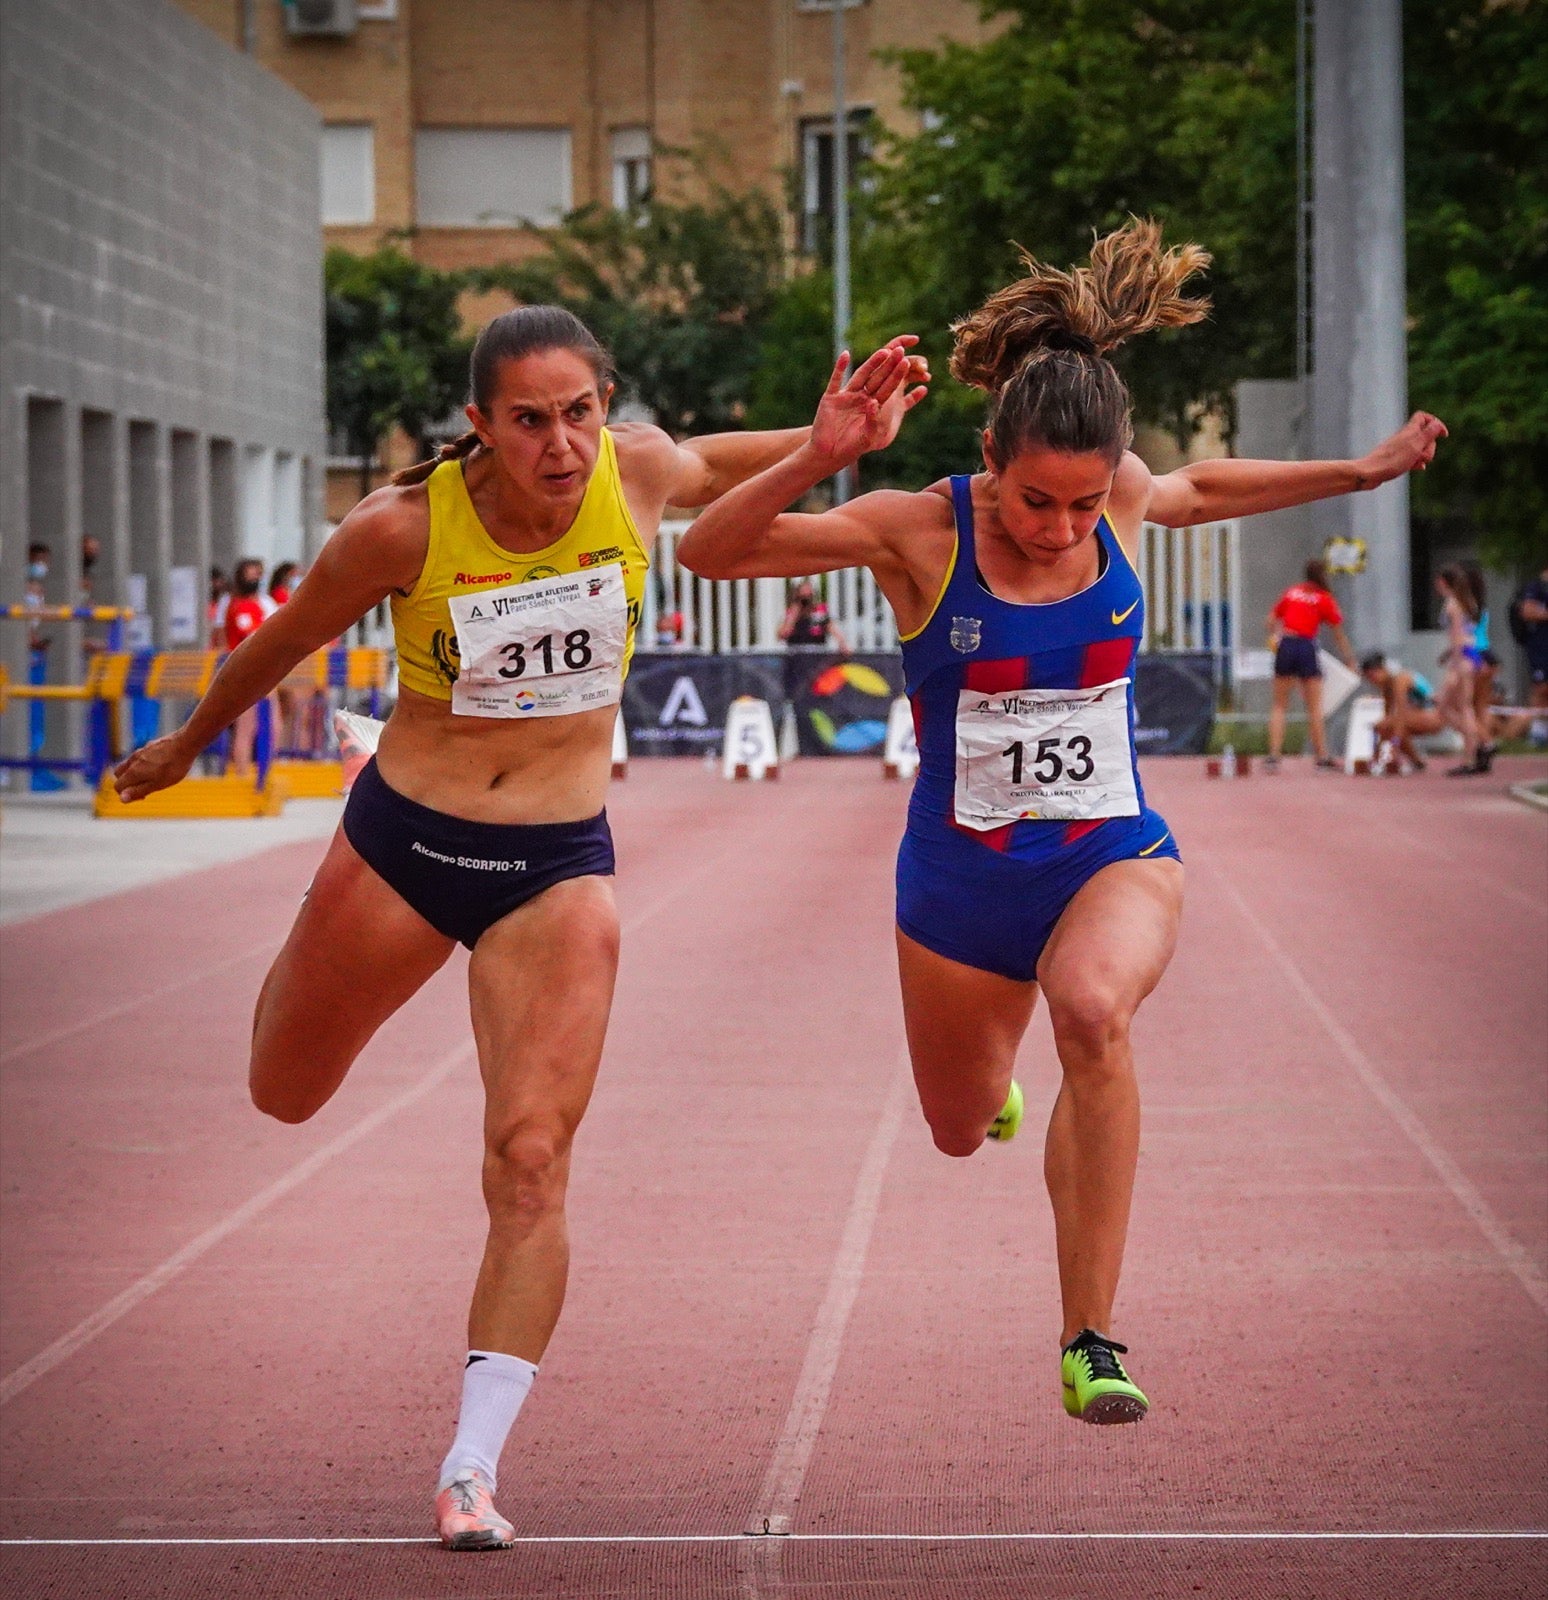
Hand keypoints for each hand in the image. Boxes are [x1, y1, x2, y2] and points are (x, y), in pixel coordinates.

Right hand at [113, 734, 196, 803]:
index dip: (126, 794)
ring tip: (153, 778)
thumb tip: (122, 799)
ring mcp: (141, 751)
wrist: (186, 744)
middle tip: (144, 788)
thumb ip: (138, 791)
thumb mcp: (157, 784)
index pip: (117, 786)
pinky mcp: (149, 746)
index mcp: (133, 772)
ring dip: (135, 774)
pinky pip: (140, 757)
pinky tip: (160, 766)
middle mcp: (133, 760)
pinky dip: (143, 765)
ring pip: (129, 764)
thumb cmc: (173, 766)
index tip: (143, 796)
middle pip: (119, 774)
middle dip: (127, 783)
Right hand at [809, 337, 930, 469]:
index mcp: (873, 407)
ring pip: (861, 375)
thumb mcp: (867, 436)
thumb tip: (874, 402)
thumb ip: (873, 420)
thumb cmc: (851, 448)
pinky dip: (840, 368)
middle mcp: (861, 398)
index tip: (907, 363)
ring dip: (871, 364)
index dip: (897, 376)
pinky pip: (836, 380)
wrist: (829, 454)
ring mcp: (846, 396)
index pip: (888, 389)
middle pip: (877, 378)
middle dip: (888, 365)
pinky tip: (846, 355)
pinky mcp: (831, 398)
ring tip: (884, 351)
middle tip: (900, 351)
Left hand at [1357, 411, 1446, 487]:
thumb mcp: (1415, 446)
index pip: (1423, 417)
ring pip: (1419, 448)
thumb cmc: (1392, 461)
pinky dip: (1416, 462)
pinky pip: (1411, 458)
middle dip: (1430, 446)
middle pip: (1425, 435)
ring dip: (1424, 455)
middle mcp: (1404, 437)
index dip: (1435, 423)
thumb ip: (1428, 434)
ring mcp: (1399, 449)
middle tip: (1424, 455)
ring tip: (1417, 463)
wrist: (1368, 474)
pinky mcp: (1395, 459)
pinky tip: (1418, 468)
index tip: (1443, 435)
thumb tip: (1437, 423)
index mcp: (1409, 431)